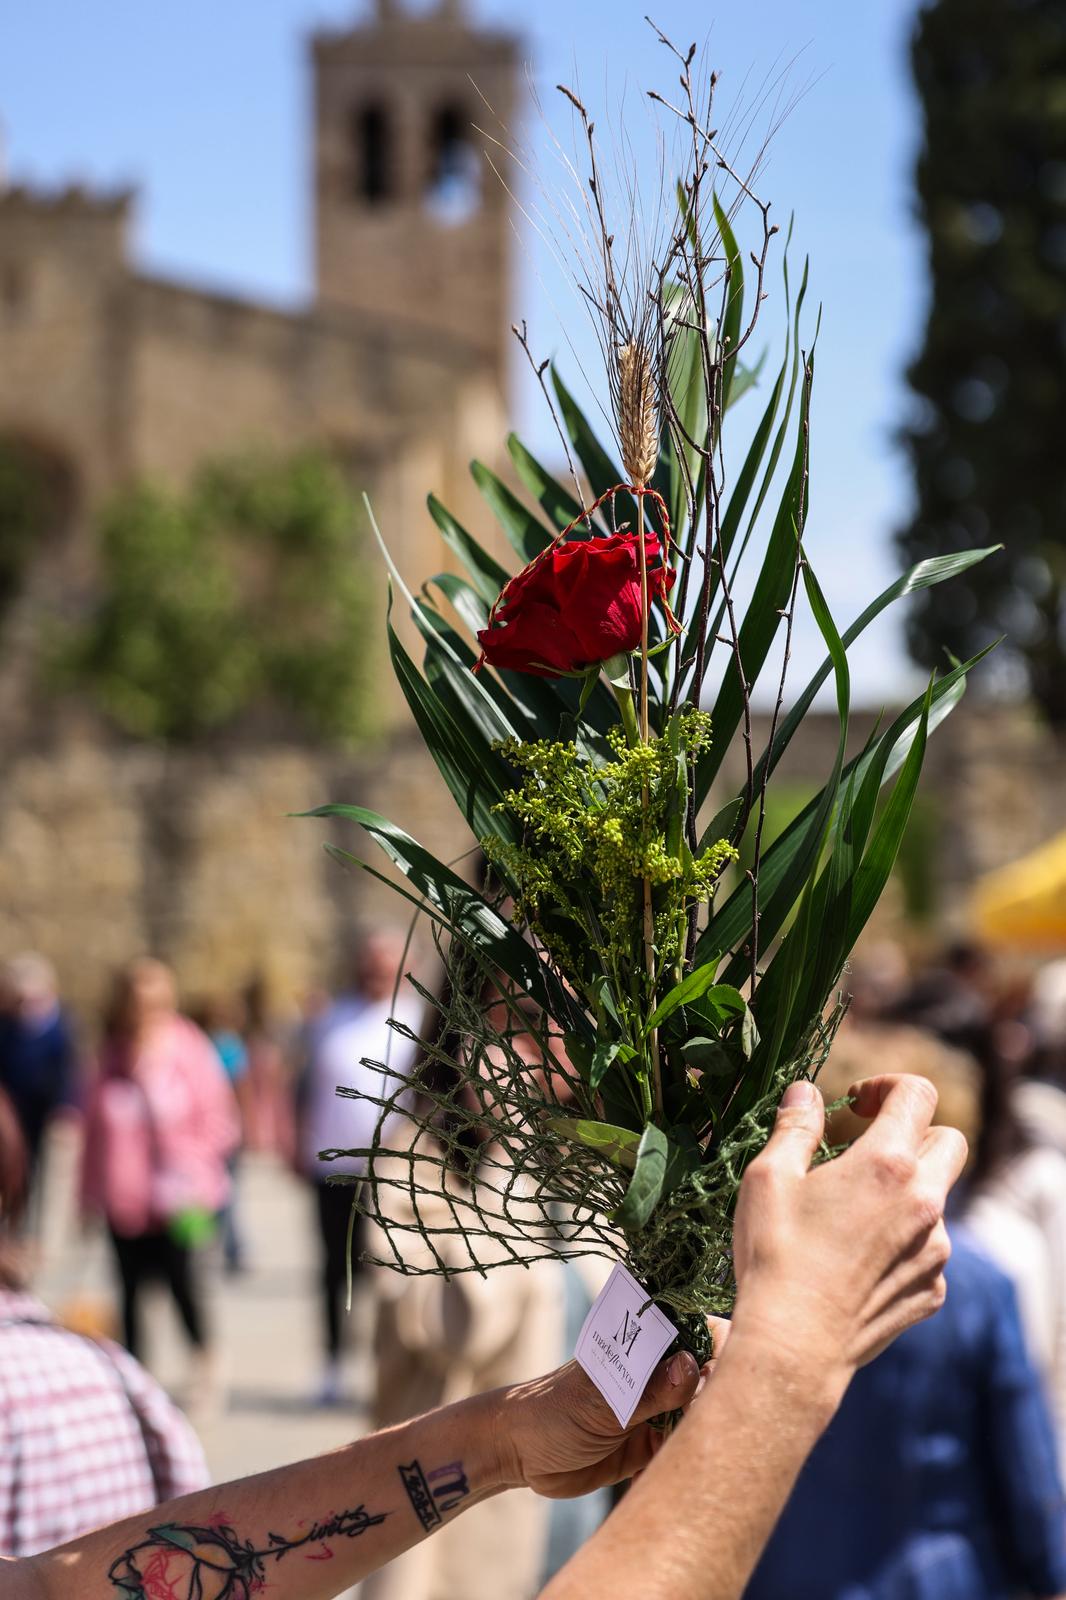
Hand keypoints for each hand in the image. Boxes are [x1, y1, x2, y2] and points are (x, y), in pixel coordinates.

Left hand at [498, 1318, 728, 1498]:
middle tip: (711, 1421)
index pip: (698, 1331)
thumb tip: (692, 1366)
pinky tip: (690, 1471)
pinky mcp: (653, 1448)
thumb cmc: (552, 1411)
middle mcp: (658, 1373)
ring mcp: (658, 1410)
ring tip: (703, 1449)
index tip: (729, 1373)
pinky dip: (691, 1460)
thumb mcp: (601, 1402)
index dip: (722, 1347)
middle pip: (711, 1375)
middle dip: (722, 1396)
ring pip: (702, 1415)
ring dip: (707, 1432)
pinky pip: (685, 1451)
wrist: (519, 1455)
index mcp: (644, 1346)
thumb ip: (648, 1390)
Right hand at [732, 1074, 965, 1386]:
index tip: (856, 1104)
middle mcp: (926, 1202)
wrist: (794, 1345)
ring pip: (938, 1199)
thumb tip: (805, 1092)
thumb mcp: (769, 1176)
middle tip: (868, 1148)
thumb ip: (794, 1126)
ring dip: (906, 1191)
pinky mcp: (933, 1289)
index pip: (917, 1095)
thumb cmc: (776, 1254)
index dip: (887, 1085)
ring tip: (852, 1213)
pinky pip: (930, 1248)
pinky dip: (904, 1240)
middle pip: (948, 1141)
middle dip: (914, 1133)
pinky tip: (860, 1257)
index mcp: (887, 1164)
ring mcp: (936, 1250)